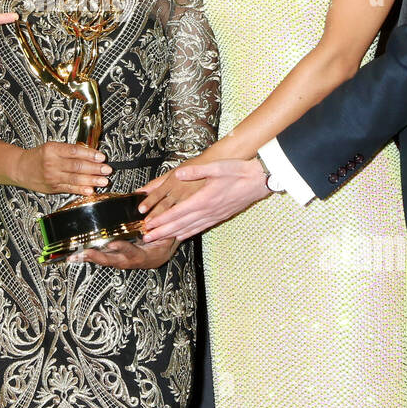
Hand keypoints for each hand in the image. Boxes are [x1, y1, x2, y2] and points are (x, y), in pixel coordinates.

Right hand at [14, 142, 111, 195]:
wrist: (20, 168)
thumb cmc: (38, 156)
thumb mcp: (51, 147)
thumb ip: (68, 150)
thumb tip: (90, 154)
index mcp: (52, 149)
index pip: (74, 152)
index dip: (89, 154)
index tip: (101, 157)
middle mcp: (52, 163)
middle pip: (77, 166)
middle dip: (94, 168)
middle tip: (107, 169)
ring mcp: (52, 176)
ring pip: (75, 179)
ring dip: (91, 180)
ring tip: (103, 180)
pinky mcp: (53, 187)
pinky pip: (69, 189)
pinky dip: (81, 190)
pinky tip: (90, 190)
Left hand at [70, 237, 177, 270]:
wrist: (166, 251)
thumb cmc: (167, 240)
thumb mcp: (168, 235)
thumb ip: (159, 228)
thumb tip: (149, 220)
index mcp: (146, 256)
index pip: (133, 253)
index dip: (123, 249)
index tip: (112, 244)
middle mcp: (133, 261)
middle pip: (114, 261)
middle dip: (97, 258)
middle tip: (83, 254)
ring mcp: (124, 260)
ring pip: (105, 260)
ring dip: (89, 258)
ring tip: (74, 257)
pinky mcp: (117, 257)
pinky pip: (103, 257)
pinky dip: (90, 256)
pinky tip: (77, 254)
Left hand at [139, 159, 269, 242]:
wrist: (259, 181)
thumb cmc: (239, 171)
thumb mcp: (216, 167)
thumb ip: (196, 171)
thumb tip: (178, 174)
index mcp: (204, 199)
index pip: (177, 213)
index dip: (162, 220)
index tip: (148, 225)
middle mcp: (208, 211)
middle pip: (180, 225)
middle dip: (162, 232)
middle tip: (146, 238)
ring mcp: (214, 216)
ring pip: (189, 229)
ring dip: (172, 235)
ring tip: (159, 240)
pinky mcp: (220, 217)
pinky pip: (200, 228)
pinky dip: (188, 233)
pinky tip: (181, 236)